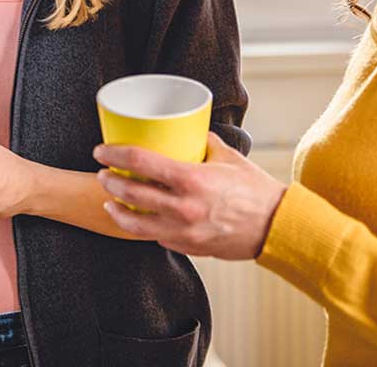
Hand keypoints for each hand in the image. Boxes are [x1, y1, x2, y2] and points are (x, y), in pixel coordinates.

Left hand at [94, 132, 286, 259]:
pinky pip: (155, 236)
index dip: (114, 154)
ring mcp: (182, 230)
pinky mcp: (187, 246)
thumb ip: (205, 142)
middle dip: (109, 181)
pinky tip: (136, 218)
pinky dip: (141, 226)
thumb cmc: (255, 190)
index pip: (140, 161)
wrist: (275, 227)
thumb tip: (191, 131)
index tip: (101, 151)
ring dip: (116, 209)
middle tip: (103, 172)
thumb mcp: (229, 156)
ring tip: (109, 199)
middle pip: (130, 193)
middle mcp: (182, 207)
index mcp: (190, 179)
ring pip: (134, 223)